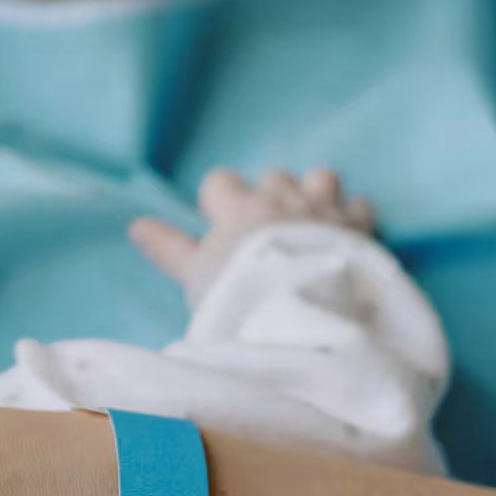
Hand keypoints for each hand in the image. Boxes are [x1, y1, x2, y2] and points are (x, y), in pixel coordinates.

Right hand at [128, 168, 376, 298]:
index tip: (222, 228)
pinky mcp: (359, 226)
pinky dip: (352, 217)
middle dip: (270, 198)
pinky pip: (359, 205)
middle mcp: (281, 198)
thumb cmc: (239, 299)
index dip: (219, 203)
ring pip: (320, 178)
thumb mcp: (195, 278)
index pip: (220, 181)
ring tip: (311, 226)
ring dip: (314, 195)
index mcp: (237, 207)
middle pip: (272, 176)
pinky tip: (346, 238)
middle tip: (268, 235)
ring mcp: (323, 208)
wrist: (302, 318)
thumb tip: (135, 226)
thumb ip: (168, 248)